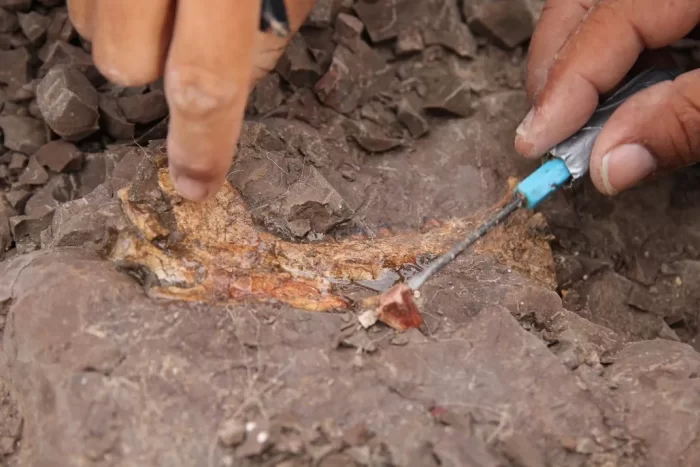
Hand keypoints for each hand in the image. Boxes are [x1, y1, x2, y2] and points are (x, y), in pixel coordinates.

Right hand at [67, 0, 314, 200]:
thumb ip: (268, 36)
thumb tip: (238, 91)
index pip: (204, 82)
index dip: (202, 143)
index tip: (198, 186)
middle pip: (125, 62)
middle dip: (155, 67)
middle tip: (192, 33)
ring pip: (92, 27)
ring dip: (131, 31)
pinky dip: (114, 4)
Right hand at [515, 0, 699, 194]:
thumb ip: (683, 120)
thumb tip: (608, 165)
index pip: (604, 21)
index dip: (564, 86)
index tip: (536, 143)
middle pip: (581, 4)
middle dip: (552, 68)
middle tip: (546, 130)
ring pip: (594, 10)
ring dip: (576, 64)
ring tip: (579, 120)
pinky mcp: (675, 2)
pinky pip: (624, 15)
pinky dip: (611, 57)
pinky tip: (618, 93)